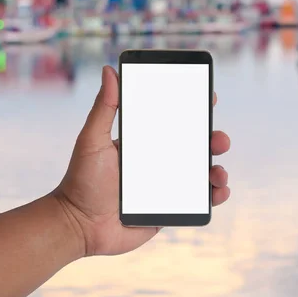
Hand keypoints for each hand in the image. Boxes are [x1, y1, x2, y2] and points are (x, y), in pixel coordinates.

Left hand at [53, 66, 230, 256]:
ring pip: (202, 174)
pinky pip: (199, 202)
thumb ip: (105, 107)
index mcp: (145, 143)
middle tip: (219, 140)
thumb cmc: (81, 181)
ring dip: (218, 170)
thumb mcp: (92, 139)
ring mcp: (167, 187)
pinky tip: (218, 192)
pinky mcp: (170, 210)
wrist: (78, 226)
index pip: (175, 122)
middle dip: (214, 140)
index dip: (195, 110)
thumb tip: (109, 70)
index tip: (209, 98)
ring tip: (218, 173)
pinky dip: (214, 196)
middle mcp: (159, 162)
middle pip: (195, 147)